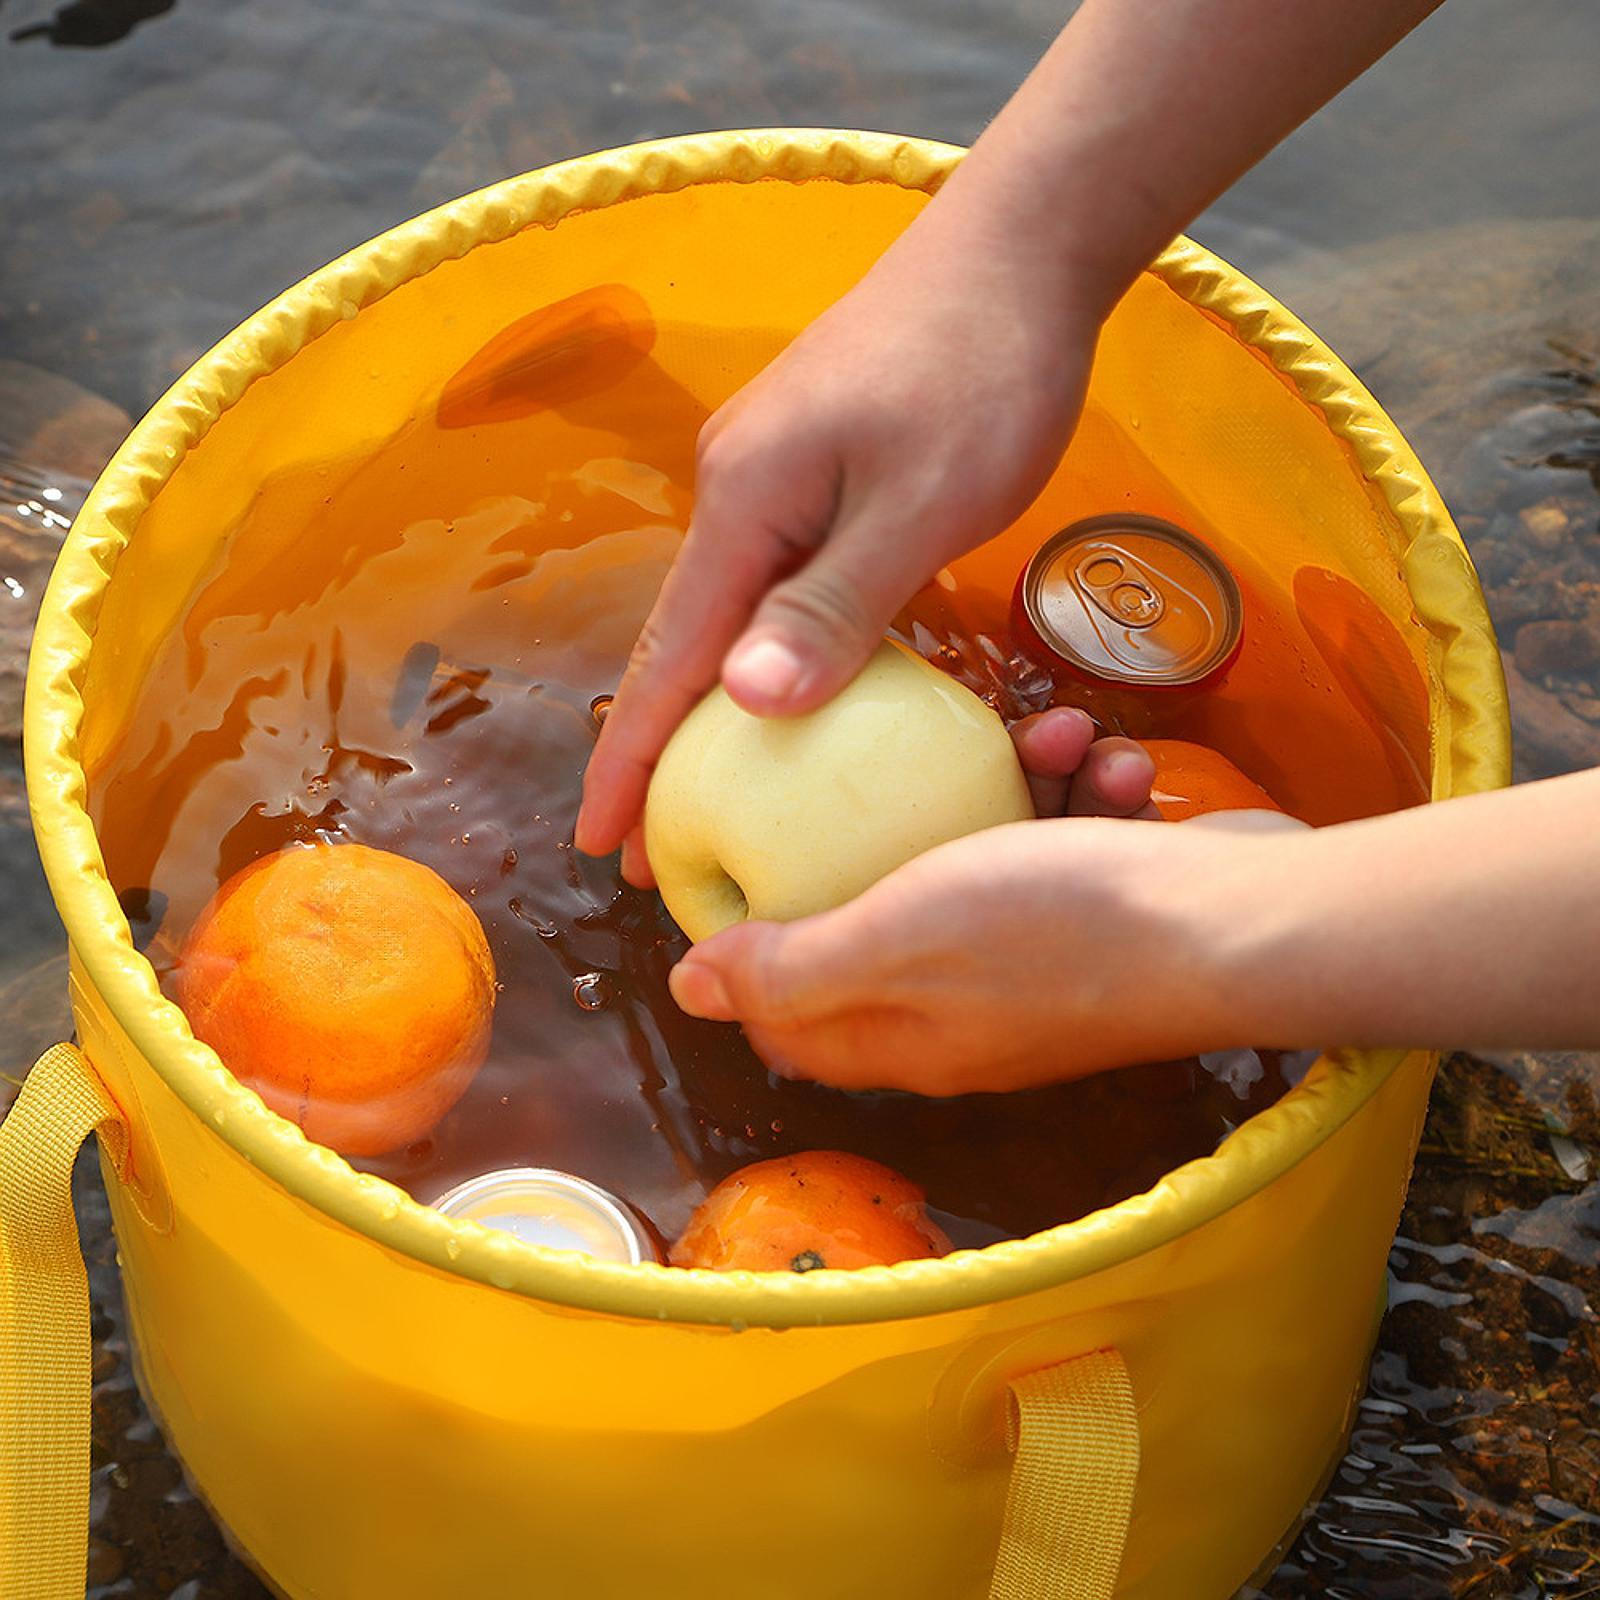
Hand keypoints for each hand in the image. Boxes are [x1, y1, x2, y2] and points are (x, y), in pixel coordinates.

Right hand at [575, 221, 1105, 878]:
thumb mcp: (922, 504)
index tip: (597, 843)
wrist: (1018, 249)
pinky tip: (778, 694)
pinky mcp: (811, 468)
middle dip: (654, 750)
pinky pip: (770, 585)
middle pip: (681, 643)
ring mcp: (770, 475)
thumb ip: (834, 605)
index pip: (671, 659)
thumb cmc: (983, 373)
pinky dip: (761, 655)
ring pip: (724, 615)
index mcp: (746, 504)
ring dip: (705, 708)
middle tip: (641, 848)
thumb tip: (744, 703)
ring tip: (698, 795)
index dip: (631, 758)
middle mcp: (736, 491)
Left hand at [664, 708, 1196, 1095]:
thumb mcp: (896, 937)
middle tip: (885, 765)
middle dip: (875, 839)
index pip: (784, 1012)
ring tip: (1044, 738)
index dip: (753, 940)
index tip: (748, 845)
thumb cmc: (1061, 931)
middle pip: (874, 925)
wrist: (1247, 927)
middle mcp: (957, 1017)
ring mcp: (1031, 972)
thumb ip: (791, 966)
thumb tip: (687, 989)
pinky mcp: (1097, 924)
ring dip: (997, 792)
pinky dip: (1070, 797)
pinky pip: (1054, 851)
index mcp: (895, 1037)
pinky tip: (1100, 756)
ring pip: (972, 866)